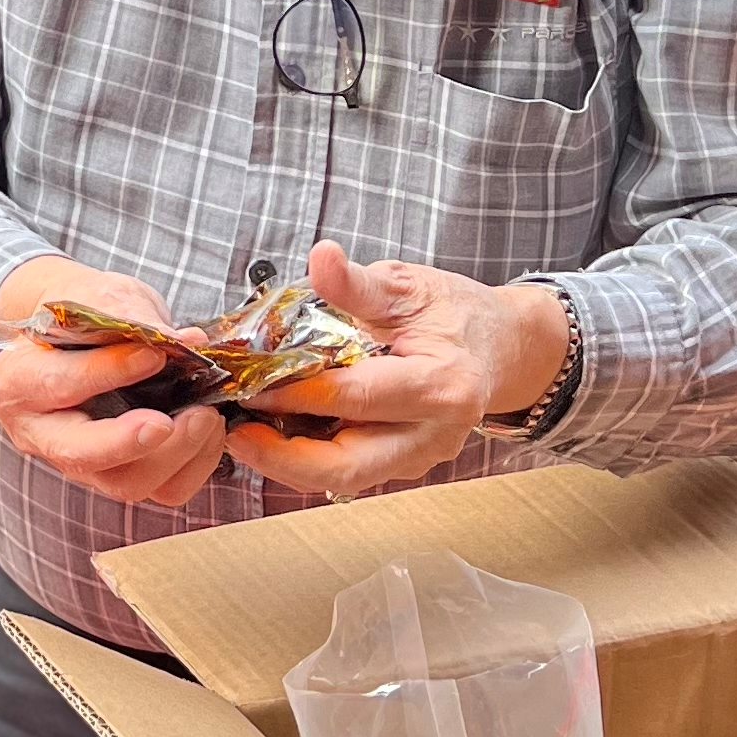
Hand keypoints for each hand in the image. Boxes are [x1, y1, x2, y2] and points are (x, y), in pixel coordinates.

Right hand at [0, 254, 230, 511]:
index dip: (108, 371)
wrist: (79, 338)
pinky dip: (195, 464)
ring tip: (205, 414)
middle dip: (129, 440)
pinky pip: (163, 490)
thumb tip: (185, 341)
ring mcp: (81, 462)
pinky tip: (207, 430)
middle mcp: (41, 434)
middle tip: (170, 420)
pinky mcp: (121, 476)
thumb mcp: (96, 296)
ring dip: (175, 453)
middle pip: (81, 454)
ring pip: (126, 482)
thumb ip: (130, 315)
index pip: (59, 383)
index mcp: (17, 382)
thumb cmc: (84, 315)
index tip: (154, 355)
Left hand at [221, 242, 568, 503]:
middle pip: (348, 466)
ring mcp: (421, 456)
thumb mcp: (410, 286)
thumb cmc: (456, 314)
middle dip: (282, 458)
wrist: (503, 347)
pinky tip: (275, 434)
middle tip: (234, 433)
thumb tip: (322, 257)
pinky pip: (350, 471)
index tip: (246, 383)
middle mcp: (434, 433)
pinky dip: (308, 457)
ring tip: (243, 434)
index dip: (295, 394)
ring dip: (288, 463)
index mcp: (442, 385)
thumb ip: (360, 283)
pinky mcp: (405, 465)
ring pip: (345, 479)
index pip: (354, 398)